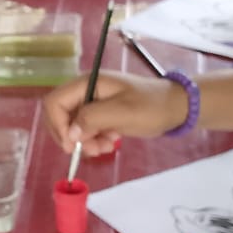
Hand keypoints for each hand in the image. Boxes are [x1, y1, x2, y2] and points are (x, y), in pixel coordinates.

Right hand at [42, 70, 190, 154]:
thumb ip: (91, 120)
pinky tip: (110, 143)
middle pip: (61, 115)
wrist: (176, 107)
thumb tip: (70, 134)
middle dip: (71, 136)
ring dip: (85, 141)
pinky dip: (94, 140)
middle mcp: (86, 91)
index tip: (72, 145)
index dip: (58, 124)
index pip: (55, 102)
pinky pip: (87, 129)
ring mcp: (94, 102)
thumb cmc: (151, 106)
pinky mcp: (102, 114)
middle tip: (90, 150)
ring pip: (74, 125)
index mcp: (88, 83)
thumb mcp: (122, 113)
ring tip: (105, 148)